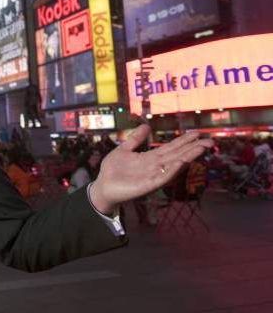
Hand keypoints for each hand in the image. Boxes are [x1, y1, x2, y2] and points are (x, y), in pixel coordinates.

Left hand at [89, 125, 212, 214]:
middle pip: (177, 155)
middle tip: (210, 140)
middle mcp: (155, 166)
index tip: (198, 133)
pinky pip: (163, 177)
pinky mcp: (148, 185)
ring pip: (174, 164)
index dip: (184, 140)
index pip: (171, 147)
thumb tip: (146, 126)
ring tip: (201, 148)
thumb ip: (135, 139)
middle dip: (193, 148)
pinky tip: (181, 162)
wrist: (103, 186)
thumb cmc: (113, 170)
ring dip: (188, 156)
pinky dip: (172, 170)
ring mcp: (153, 176)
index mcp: (150, 158)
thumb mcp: (124, 149)